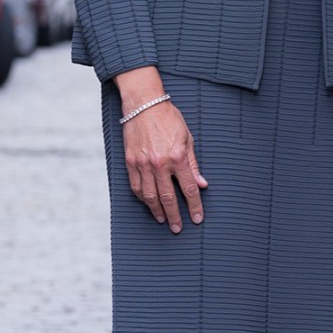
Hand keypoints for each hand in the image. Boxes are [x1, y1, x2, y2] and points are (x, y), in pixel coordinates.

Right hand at [121, 98, 205, 232]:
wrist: (144, 104)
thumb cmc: (168, 119)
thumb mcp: (187, 138)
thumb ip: (193, 164)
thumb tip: (202, 184)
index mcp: (177, 157)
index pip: (189, 188)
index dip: (194, 206)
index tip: (197, 218)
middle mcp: (159, 164)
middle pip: (168, 197)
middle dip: (174, 215)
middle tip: (178, 228)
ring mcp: (142, 164)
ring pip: (149, 196)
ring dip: (156, 211)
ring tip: (162, 219)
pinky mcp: (130, 162)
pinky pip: (136, 186)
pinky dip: (142, 198)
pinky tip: (148, 204)